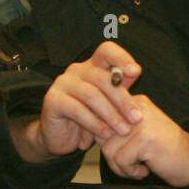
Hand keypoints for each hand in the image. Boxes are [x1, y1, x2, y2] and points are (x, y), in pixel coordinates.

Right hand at [11, 41, 142, 161]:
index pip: (106, 51)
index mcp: (92, 66)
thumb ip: (120, 87)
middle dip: (123, 99)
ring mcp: (62, 83)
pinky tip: (106, 134)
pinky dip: (95, 123)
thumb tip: (136, 71)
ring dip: (111, 115)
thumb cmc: (90, 117)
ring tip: (123, 130)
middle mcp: (76, 70)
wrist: (61, 137)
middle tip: (136, 118)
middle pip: (103, 78)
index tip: (136, 72)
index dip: (121, 58)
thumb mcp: (109, 103)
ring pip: (92, 95)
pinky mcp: (53, 100)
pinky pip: (77, 110)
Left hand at [99, 95, 188, 187]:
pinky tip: (145, 171)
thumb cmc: (166, 151)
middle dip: (112, 156)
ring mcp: (141, 122)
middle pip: (102, 135)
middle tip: (130, 164)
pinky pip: (121, 160)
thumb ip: (117, 127)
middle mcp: (137, 107)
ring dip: (121, 167)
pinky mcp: (145, 138)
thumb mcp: (139, 133)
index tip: (120, 154)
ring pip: (108, 150)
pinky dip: (130, 172)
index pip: (101, 118)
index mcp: (135, 102)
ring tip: (138, 168)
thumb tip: (88, 130)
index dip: (103, 140)